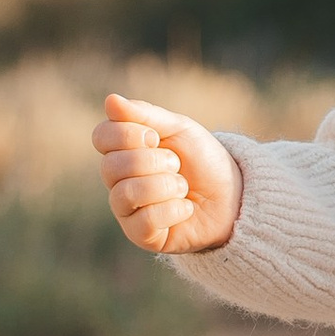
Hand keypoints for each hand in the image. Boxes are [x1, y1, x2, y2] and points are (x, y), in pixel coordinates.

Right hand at [93, 94, 241, 254]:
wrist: (232, 196)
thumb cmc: (203, 160)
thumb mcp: (180, 129)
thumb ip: (146, 115)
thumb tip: (110, 100)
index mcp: (123, 150)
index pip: (101, 137)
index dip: (126, 134)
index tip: (156, 137)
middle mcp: (118, 180)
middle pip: (110, 166)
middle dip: (152, 161)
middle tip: (176, 164)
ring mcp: (126, 209)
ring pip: (126, 194)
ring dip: (164, 185)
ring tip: (183, 187)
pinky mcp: (140, 235)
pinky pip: (144, 221)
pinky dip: (173, 210)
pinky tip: (185, 208)